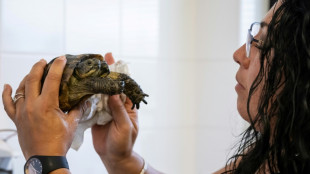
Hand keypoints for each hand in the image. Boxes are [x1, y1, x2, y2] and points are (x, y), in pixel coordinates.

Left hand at [2, 56, 87, 159]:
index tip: (60, 59)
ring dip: (27, 77)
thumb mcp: (72, 123)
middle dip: (39, 67)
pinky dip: (6, 94)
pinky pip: (8, 104)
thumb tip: (85, 100)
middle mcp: (31, 106)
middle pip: (32, 79)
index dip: (57, 66)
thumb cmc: (58, 142)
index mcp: (46, 105)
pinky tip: (7, 86)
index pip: (51, 79)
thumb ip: (78, 109)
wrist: (44, 158)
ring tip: (33, 72)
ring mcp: (22, 112)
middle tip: (45, 61)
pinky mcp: (17, 119)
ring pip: (20, 88)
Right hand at [91, 53, 142, 173]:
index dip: (120, 73)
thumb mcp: (125, 127)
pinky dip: (87, 95)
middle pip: (111, 86)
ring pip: (100, 93)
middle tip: (99, 59)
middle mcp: (117, 105)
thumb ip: (119, 111)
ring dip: (95, 82)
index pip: (124, 87)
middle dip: (106, 73)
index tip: (114, 59)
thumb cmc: (124, 143)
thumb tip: (113, 93)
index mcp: (127, 107)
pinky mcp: (96, 116)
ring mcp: (106, 110)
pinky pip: (92, 104)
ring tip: (88, 69)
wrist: (113, 157)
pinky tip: (81, 86)